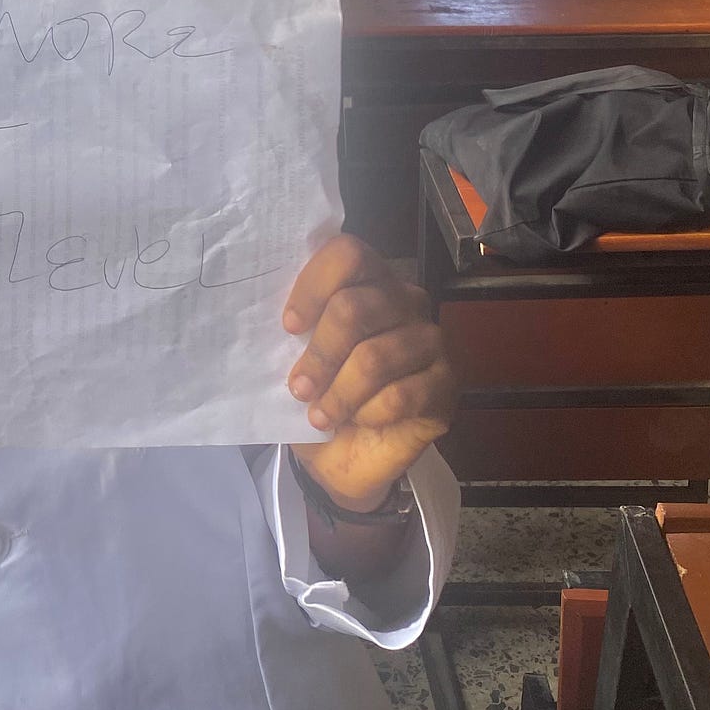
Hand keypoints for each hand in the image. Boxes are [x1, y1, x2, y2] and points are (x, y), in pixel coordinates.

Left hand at [282, 234, 453, 511]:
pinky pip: (401, 396)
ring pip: (374, 357)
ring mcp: (431, 339)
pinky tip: (358, 421)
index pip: (347, 254)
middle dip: (319, 354)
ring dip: (338, 393)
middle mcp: (405, 299)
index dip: (313, 287)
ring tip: (319, 416)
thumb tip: (262, 314)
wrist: (348, 455)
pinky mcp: (447, 384)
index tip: (289, 326)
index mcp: (367, 278)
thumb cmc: (321, 392)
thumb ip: (294, 326)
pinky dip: (368, 414)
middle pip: (354, 308)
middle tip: (299, 388)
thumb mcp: (297, 355)